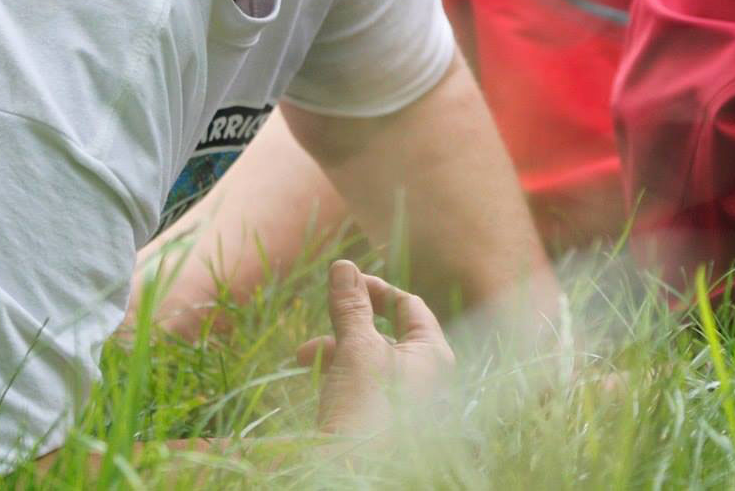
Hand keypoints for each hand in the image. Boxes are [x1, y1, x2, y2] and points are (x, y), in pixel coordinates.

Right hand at [295, 259, 455, 435]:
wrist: (352, 475)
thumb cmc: (365, 409)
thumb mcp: (355, 349)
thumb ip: (351, 306)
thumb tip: (343, 265)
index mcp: (432, 355)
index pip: (410, 306)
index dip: (376, 289)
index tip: (344, 281)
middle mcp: (425, 377)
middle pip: (386, 332)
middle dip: (346, 325)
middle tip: (319, 319)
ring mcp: (406, 401)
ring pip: (369, 360)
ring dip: (335, 351)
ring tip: (302, 356)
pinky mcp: (384, 422)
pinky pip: (363, 387)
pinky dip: (338, 376)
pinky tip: (312, 379)